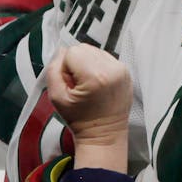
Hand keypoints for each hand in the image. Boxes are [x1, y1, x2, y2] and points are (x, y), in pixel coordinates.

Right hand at [47, 44, 131, 165]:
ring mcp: (122, 68)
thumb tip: (61, 51)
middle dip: (76, 63)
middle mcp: (112, 68)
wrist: (104, 132)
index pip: (72, 52)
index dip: (65, 67)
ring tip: (88, 84)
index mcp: (95, 76)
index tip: (69, 84)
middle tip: (77, 84)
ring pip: (96, 51)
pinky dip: (98, 66)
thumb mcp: (56, 97)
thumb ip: (53, 70)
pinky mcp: (127, 70)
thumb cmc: (78, 118)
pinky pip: (106, 57)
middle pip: (85, 48)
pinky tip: (98, 83)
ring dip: (88, 63)